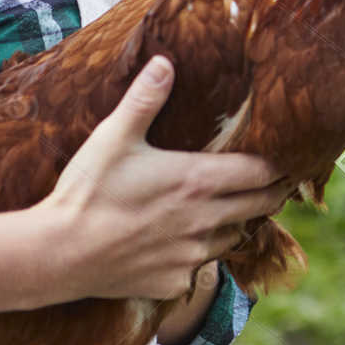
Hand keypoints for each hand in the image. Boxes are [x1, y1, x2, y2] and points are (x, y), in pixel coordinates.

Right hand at [34, 55, 291, 302]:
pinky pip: (199, 268)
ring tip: (229, 211)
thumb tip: (165, 62)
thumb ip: (145, 99)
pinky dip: (196, 255)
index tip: (286, 160)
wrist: (58, 254)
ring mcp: (191, 255)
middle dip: (272, 194)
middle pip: (261, 207)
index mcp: (197, 182)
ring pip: (233, 238)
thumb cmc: (87, 191)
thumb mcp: (114, 137)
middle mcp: (204, 221)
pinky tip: (180, 244)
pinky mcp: (174, 282)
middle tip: (275, 184)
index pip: (261, 173)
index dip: (278, 166)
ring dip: (235, 224)